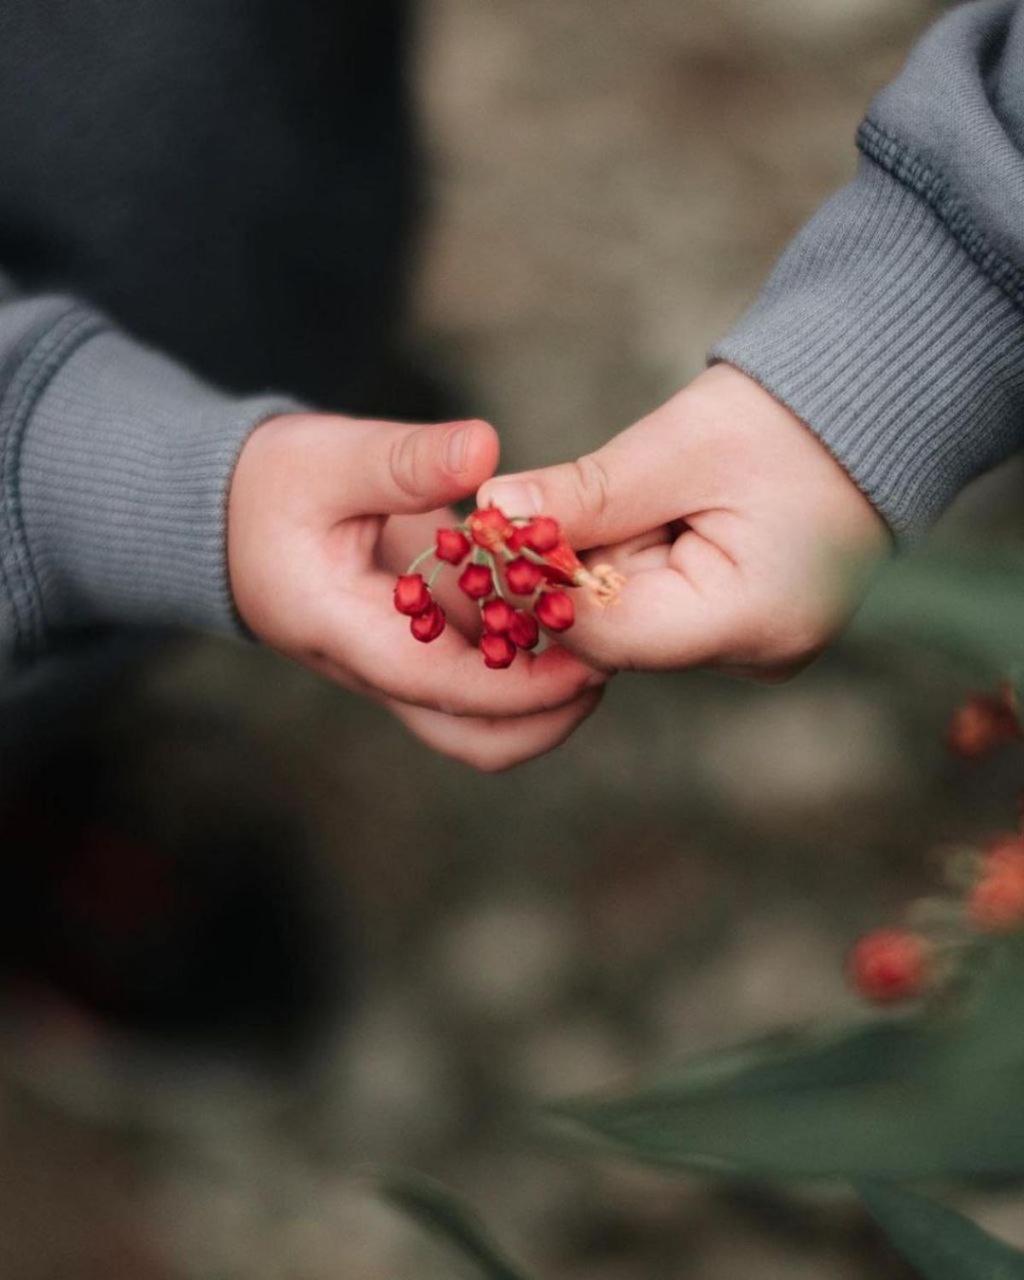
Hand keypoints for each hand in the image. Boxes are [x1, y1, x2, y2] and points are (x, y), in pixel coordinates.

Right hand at [228, 413, 605, 768]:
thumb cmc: (269, 483)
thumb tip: (485, 449)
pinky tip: (564, 607)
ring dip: (541, 692)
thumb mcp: (325, 458)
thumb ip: (403, 459)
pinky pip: (480, 673)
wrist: (230, 514)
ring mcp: (398, 663)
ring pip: (479, 716)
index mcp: (343, 632)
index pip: (441, 685)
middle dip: (545, 716)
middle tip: (608, 662)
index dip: (520, 686)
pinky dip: (525, 654)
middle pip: (469, 736)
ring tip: (598, 634)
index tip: (592, 664)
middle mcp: (374, 667)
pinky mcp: (417, 645)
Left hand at [479, 364, 889, 679]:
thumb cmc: (788, 419)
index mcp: (749, 619)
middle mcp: (756, 655)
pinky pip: (664, 609)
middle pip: (615, 633)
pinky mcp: (746, 629)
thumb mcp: (679, 445)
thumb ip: (586, 492)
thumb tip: (493, 510)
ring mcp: (755, 649)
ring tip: (644, 496)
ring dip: (609, 561)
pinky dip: (641, 564)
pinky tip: (659, 515)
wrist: (869, 413)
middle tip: (567, 500)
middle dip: (576, 567)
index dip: (541, 585)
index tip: (504, 531)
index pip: (604, 634)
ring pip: (633, 622)